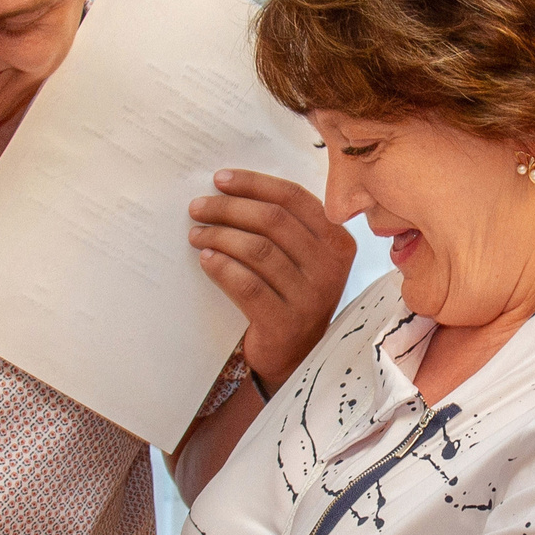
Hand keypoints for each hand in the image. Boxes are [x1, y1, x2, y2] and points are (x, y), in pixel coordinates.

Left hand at [190, 170, 355, 387]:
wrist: (295, 355)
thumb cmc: (291, 294)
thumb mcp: (303, 258)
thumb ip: (285, 225)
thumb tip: (231, 188)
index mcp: (338, 241)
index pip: (294, 198)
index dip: (254, 184)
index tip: (220, 179)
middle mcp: (331, 267)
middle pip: (273, 220)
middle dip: (229, 208)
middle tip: (198, 207)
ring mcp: (311, 297)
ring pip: (258, 250)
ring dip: (219, 236)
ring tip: (196, 234)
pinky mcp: (286, 323)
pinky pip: (248, 285)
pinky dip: (222, 268)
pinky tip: (206, 260)